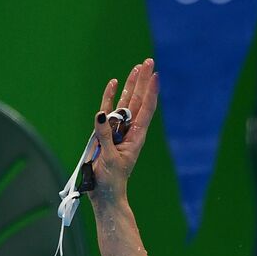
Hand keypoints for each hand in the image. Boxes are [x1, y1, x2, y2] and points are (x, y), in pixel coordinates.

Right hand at [89, 58, 158, 205]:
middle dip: (143, 82)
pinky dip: (110, 97)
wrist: (105, 194)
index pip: (145, 109)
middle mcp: (130, 131)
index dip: (150, 92)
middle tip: (148, 62)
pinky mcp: (106, 134)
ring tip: (137, 67)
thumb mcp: (109, 158)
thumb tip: (101, 114)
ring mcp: (119, 131)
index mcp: (136, 137)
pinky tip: (113, 83)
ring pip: (126, 103)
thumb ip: (104, 136)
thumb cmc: (111, 180)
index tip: (155, 75)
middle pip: (138, 101)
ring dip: (131, 85)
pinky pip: (109, 112)